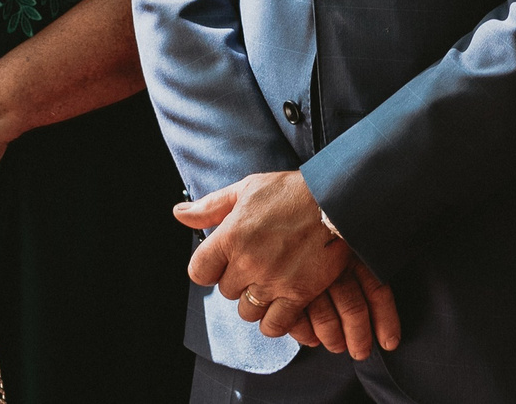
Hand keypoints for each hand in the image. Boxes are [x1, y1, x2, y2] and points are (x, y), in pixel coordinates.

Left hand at [177, 173, 398, 356]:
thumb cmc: (290, 191)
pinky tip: (281, 304)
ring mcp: (273, 281)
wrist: (336, 200)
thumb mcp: (247, 189)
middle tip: (256, 264)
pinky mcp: (298, 295)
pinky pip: (273, 325)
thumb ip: (211, 206)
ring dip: (255, 300)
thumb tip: (179, 213)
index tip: (223, 261)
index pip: (200, 272)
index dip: (209, 268)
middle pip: (226, 291)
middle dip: (237, 280)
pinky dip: (274, 320)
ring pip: (247, 310)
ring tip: (270, 281)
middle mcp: (248, 262)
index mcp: (231, 235)